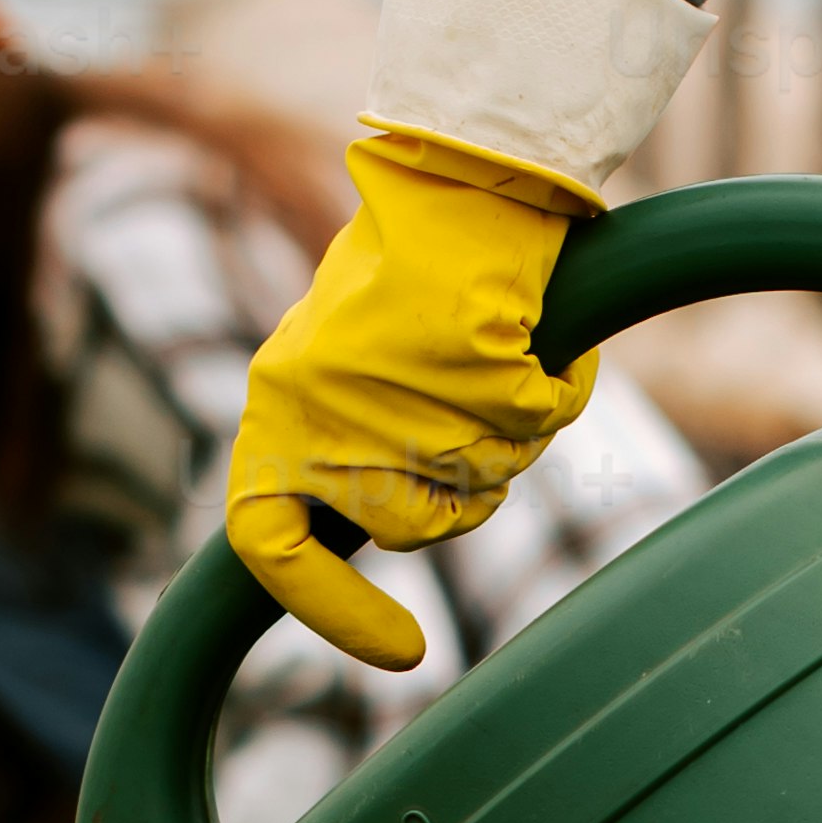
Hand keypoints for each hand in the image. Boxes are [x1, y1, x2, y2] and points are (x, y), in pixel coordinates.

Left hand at [224, 131, 600, 668]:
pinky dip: (555, 389)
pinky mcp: (468, 355)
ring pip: (477, 481)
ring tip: (504, 363)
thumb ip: (349, 443)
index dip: (329, 611)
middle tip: (484, 431)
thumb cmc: (412, 266)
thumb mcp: (343, 362)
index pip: (266, 542)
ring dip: (509, 438)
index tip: (409, 655)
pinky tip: (538, 340)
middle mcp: (319, 402)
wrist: (460, 167)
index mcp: (275, 403)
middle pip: (406, 526)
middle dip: (459, 496)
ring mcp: (394, 383)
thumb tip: (392, 535)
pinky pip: (535, 419)